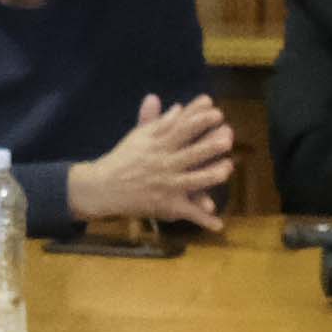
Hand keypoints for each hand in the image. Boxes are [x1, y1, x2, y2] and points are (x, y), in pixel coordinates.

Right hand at [66, 94, 233, 228]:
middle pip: (190, 154)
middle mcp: (164, 164)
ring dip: (210, 176)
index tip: (216, 112)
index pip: (182, 129)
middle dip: (209, 146)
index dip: (199, 120)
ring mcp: (167, 186)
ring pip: (192, 182)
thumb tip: (179, 107)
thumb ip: (159, 121)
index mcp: (159, 145)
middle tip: (227, 138)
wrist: (103, 187)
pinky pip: (187, 213)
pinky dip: (203, 220)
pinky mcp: (167, 206)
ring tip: (227, 169)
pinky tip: (219, 224)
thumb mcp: (139, 136)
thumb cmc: (124, 158)